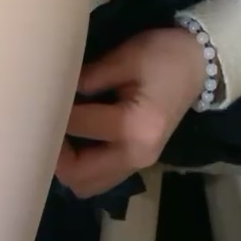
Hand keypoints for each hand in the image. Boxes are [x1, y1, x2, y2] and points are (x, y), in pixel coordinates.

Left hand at [56, 28, 204, 198]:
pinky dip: (82, 166)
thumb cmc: (164, 55)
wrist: (200, 64)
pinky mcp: (138, 162)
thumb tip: (54, 90)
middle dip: (55, 153)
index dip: (55, 112)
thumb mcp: (126, 57)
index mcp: (137, 127)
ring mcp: (140, 164)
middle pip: (79, 175)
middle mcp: (139, 155)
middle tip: (43, 124)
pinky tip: (73, 140)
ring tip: (57, 133)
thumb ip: (89, 78)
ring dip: (67, 165)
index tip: (40, 95)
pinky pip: (100, 178)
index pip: (79, 128)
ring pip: (88, 185)